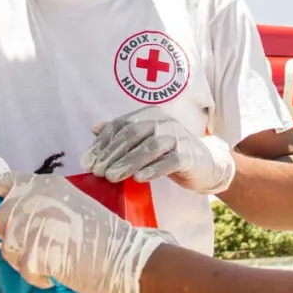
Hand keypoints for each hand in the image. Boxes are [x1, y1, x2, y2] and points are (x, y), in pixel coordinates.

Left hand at [0, 172, 173, 292]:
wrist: (123, 255)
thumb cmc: (99, 234)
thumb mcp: (68, 204)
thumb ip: (39, 205)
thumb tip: (9, 216)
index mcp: (42, 184)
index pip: (2, 181)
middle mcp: (32, 198)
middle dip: (14, 239)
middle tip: (43, 247)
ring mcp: (31, 224)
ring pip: (8, 249)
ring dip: (27, 260)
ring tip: (56, 258)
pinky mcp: (34, 251)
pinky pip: (24, 270)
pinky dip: (39, 277)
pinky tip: (60, 270)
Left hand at [80, 107, 235, 193]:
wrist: (204, 163)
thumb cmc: (168, 152)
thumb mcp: (144, 141)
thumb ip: (121, 133)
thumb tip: (94, 128)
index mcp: (149, 114)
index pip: (120, 125)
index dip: (102, 142)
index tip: (87, 161)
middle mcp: (162, 121)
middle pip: (132, 134)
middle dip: (112, 153)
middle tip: (98, 171)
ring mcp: (177, 136)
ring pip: (149, 147)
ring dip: (128, 162)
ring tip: (112, 177)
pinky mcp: (188, 155)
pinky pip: (169, 161)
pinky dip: (153, 169)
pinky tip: (139, 178)